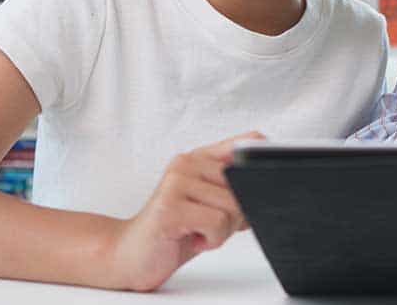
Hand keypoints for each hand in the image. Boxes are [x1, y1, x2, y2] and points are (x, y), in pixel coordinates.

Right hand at [104, 131, 264, 291]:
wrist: (129, 253)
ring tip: (197, 231)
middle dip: (237, 215)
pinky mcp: (170, 207)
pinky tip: (191, 238)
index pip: (247, 142)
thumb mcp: (209, 204)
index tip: (264, 182)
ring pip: (233, 207)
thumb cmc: (174, 229)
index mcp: (199, 157)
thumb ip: (233, 189)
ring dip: (221, 231)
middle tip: (211, 223)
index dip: (263, 162)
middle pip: (244, 185)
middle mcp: (186, 163)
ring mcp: (176, 182)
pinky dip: (211, 240)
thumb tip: (267, 186)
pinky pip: (217, 223)